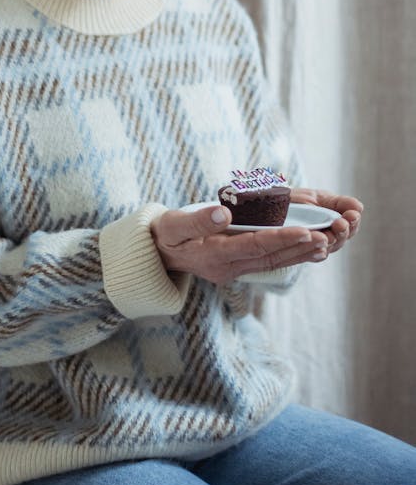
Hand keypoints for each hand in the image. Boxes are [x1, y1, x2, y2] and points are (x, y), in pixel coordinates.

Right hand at [150, 204, 329, 285]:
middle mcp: (228, 268)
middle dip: (300, 247)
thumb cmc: (163, 235)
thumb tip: (224, 213)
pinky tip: (309, 250)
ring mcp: (234, 270)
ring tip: (327, 244)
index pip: (254, 247)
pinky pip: (268, 262)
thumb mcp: (172, 225)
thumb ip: (197, 220)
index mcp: (214, 256)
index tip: (306, 230)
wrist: (155, 256)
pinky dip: (290, 255)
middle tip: (329, 237)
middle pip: (271, 258)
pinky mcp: (237, 267)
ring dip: (300, 253)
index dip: (281, 238)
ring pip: (273, 262)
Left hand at [290, 187, 363, 254]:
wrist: (269, 207)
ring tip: (329, 234)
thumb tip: (359, 207)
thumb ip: (338, 203)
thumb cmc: (294, 201)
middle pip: (342, 239)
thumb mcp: (317, 198)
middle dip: (343, 231)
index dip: (353, 221)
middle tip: (341, 223)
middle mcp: (328, 237)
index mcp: (334, 222)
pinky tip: (319, 246)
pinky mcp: (300, 253)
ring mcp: (315, 246)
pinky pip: (312, 255)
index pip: (351, 225)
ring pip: (329, 247)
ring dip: (331, 240)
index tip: (352, 214)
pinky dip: (316, 252)